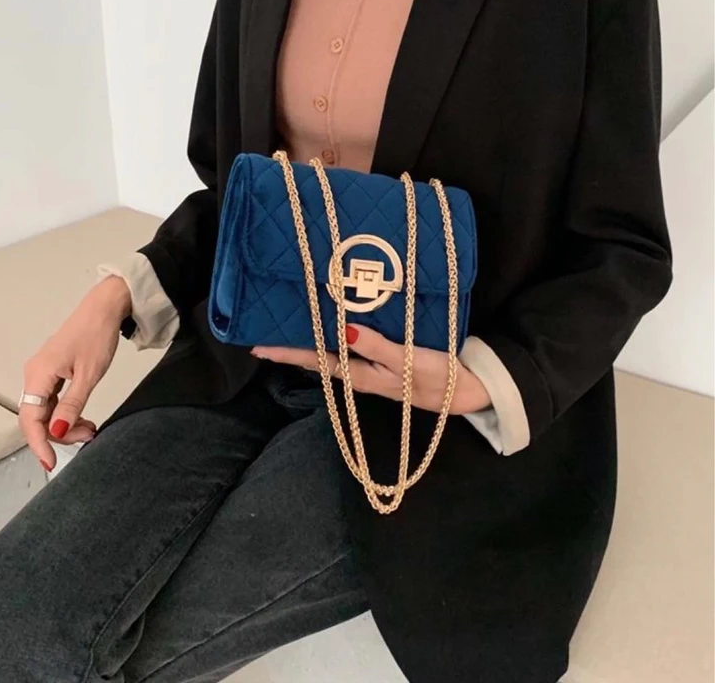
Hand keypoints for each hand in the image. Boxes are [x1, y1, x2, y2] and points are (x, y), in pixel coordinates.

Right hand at [20, 276, 130, 470]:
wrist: (104, 309)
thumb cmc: (96, 334)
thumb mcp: (89, 375)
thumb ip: (73, 405)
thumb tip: (57, 430)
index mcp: (39, 374)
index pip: (30, 419)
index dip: (39, 444)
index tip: (51, 462)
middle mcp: (35, 374)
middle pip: (38, 417)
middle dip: (60, 433)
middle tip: (87, 437)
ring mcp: (44, 372)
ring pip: (46, 410)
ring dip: (66, 424)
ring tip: (90, 429)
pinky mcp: (54, 371)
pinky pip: (53, 400)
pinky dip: (67, 412)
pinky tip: (83, 418)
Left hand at [252, 324, 491, 414]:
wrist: (464, 392)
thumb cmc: (436, 376)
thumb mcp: (407, 360)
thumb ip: (375, 346)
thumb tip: (341, 331)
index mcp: (360, 375)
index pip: (315, 361)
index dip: (287, 353)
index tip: (258, 348)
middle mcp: (359, 374)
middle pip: (316, 360)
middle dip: (290, 351)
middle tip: (261, 341)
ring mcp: (370, 370)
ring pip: (330, 356)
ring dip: (307, 346)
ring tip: (286, 334)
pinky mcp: (383, 363)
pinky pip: (348, 351)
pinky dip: (331, 341)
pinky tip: (329, 332)